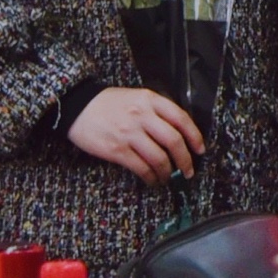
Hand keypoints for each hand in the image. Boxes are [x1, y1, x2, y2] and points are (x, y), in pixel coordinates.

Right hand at [70, 87, 204, 185]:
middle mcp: (142, 115)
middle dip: (185, 159)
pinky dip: (151, 177)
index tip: (200, 149)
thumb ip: (155, 110)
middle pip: (174, 140)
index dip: (195, 136)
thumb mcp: (135, 97)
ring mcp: (129, 133)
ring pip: (159, 158)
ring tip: (168, 177)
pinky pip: (141, 168)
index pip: (181, 118)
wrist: (77, 106)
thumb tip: (177, 133)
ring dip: (168, 172)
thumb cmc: (108, 103)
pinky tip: (152, 180)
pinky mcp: (117, 150)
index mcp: (149, 100)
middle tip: (188, 171)